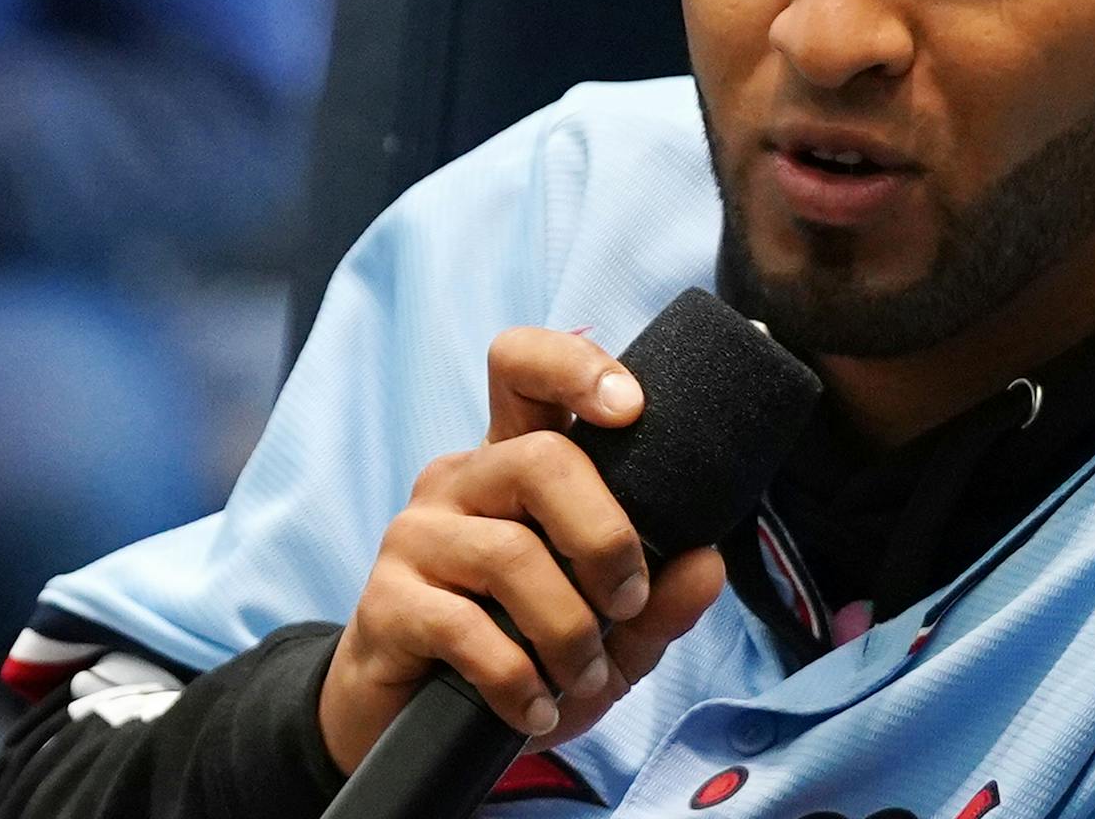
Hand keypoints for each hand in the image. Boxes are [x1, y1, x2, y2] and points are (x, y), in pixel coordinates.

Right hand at [317, 326, 725, 774]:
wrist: (414, 728)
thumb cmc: (516, 657)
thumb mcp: (608, 638)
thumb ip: (659, 603)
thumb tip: (707, 563)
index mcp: (513, 466)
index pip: (522, 369)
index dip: (574, 367)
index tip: (631, 408)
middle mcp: (461, 482)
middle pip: (540, 461)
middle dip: (606, 539)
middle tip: (627, 605)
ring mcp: (416, 536)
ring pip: (511, 554)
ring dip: (569, 632)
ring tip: (582, 679)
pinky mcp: (387, 601)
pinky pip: (468, 630)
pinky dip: (520, 681)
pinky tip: (536, 709)